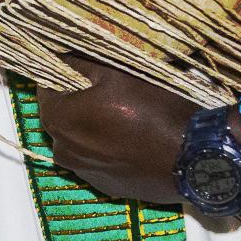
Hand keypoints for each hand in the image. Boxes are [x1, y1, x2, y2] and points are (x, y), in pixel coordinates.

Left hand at [32, 59, 203, 205]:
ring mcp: (85, 173)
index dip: (68, 74)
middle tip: (115, 91)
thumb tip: (58, 54)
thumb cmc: (151, 109)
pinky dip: (112, 148)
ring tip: (129, 117)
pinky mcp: (108, 187)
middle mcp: (62, 151)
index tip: (91, 69)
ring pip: (83, 139)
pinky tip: (136, 140)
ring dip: (97, 126)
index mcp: (57, 120)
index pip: (48, 87)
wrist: (193, 158)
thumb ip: (78, 62)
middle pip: (65, 115)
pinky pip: (102, 159)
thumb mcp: (115, 72)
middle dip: (83, 101)